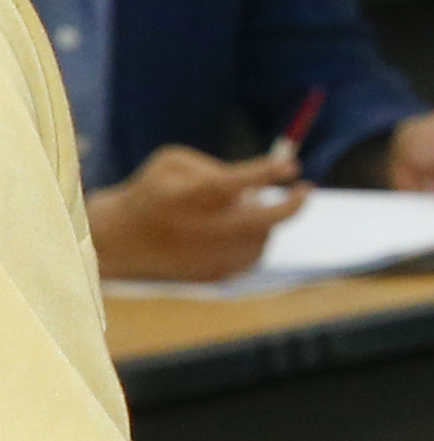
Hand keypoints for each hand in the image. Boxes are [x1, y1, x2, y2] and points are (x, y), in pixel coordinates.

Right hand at [88, 140, 299, 281]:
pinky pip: (251, 255)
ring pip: (262, 237)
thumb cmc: (153, 192)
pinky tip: (230, 231)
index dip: (270, 171)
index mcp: (190, 198)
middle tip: (306, 188)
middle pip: (265, 220)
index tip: (291, 164)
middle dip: (293, 203)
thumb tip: (256, 185)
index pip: (239, 182)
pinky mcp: (214, 276)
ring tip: (237, 210)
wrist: (120, 241)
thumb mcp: (172, 164)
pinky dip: (252, 239)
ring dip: (263, 221)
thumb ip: (215, 166)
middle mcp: (203, 231)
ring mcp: (209, 257)